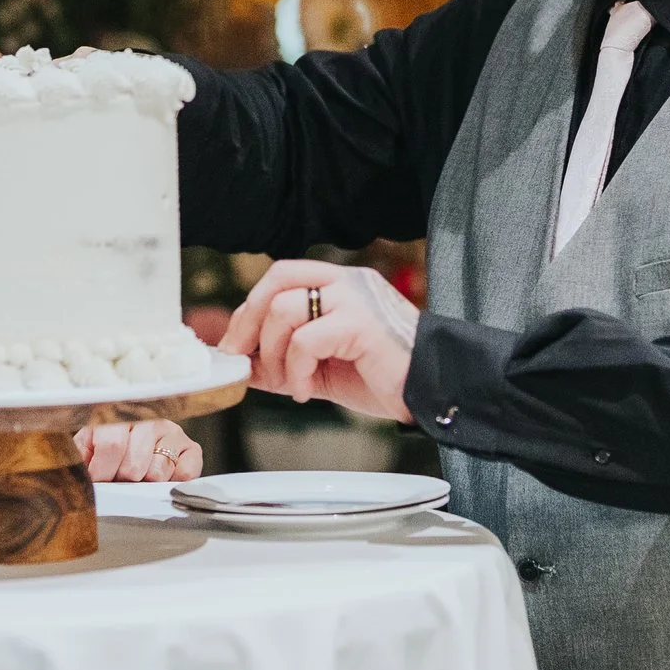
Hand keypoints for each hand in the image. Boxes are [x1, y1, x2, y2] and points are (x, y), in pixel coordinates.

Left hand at [75, 418, 202, 481]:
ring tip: (139, 476)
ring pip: (157, 471)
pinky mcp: (192, 448)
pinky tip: (161, 476)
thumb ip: (78, 454)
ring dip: (145, 483)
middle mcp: (148, 418)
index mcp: (118, 413)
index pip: (111, 445)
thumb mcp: (87, 446)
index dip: (103, 472)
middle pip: (134, 464)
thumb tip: (74, 472)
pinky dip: (171, 483)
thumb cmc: (107, 447)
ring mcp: (171, 431)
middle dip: (123, 480)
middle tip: (119, 478)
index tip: (99, 480)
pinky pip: (184, 474)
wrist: (138, 441)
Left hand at [221, 261, 418, 423]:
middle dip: (248, 321)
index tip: (235, 344)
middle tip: (241, 358)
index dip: (250, 308)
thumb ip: (287, 361)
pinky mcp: (360, 322)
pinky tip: (308, 391)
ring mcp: (355, 298)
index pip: (282, 277)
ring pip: (284, 309)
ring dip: (273, 353)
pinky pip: (306, 339)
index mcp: (341, 284)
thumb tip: (241, 365)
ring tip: (289, 384)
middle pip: (277, 280)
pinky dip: (296, 370)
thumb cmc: (386, 378)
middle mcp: (348, 282)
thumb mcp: (324, 368)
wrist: (434, 392)